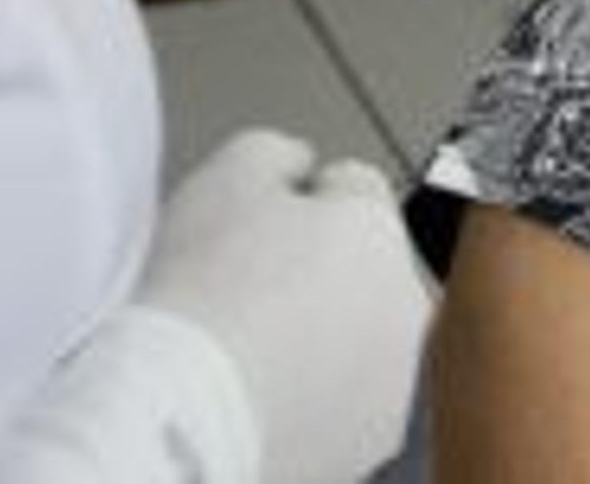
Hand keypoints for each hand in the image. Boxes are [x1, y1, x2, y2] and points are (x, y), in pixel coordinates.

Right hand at [136, 129, 429, 482]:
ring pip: (357, 334)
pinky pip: (343, 398)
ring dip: (319, 333)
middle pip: (360, 264)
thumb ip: (278, 152)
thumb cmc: (200, 298)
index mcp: (381, 229)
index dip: (293, 197)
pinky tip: (260, 389)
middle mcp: (407, 302)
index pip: (351, 185)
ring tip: (247, 345)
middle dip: (315, 268)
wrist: (182, 413)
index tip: (254, 225)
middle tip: (244, 289)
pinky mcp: (371, 437)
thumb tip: (299, 165)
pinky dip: (313, 394)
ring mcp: (395, 377)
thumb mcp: (228, 173)